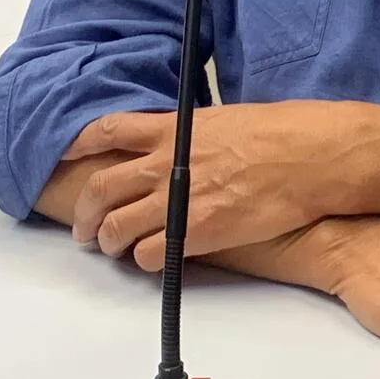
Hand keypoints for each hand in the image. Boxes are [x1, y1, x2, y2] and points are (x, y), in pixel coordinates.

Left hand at [63, 102, 357, 269]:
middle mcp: (168, 162)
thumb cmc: (285, 132)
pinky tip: (156, 258)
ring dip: (110, 242)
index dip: (78, 145)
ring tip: (115, 249)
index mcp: (175, 129)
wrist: (314, 157)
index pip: (108, 130)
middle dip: (85, 213)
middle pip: (101, 189)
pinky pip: (151, 254)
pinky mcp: (197, 232)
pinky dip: (146, 260)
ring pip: (117, 227)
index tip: (65, 156)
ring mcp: (180, 199)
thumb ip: (195, 135)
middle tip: (84, 228)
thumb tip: (186, 146)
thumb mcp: (229, 118)